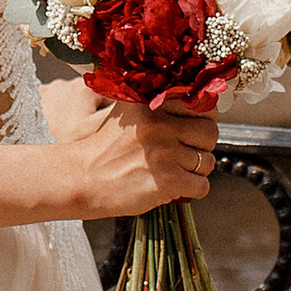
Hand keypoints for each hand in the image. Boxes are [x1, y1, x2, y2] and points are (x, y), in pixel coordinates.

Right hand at [40, 76, 219, 217]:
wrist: (80, 178)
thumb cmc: (104, 149)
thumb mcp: (128, 111)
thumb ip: (158, 103)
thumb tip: (197, 100)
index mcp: (152, 103)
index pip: (202, 105)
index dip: (203, 119)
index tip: (194, 129)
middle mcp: (160, 124)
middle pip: (210, 133)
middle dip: (201, 146)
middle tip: (184, 153)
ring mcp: (164, 153)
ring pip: (208, 161)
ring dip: (195, 170)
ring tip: (174, 171)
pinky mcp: (166, 180)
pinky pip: (202, 186)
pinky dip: (191, 190)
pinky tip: (173, 186)